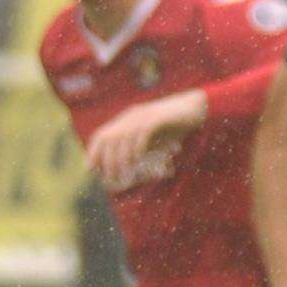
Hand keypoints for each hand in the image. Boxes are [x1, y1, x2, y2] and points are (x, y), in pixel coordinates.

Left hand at [84, 89, 206, 188]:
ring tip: (123, 175)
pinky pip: (142, 134)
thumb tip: (129, 169)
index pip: (101, 135)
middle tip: (110, 179)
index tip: (90, 170)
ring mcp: (143, 115)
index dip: (93, 153)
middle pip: (108, 138)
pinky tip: (138, 161)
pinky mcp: (157, 118)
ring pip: (123, 138)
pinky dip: (137, 148)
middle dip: (105, 160)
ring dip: (120, 159)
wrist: (197, 107)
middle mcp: (131, 117)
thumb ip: (139, 149)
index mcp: (126, 120)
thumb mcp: (152, 138)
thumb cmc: (174, 126)